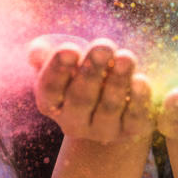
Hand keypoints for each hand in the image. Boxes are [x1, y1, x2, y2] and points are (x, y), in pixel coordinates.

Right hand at [29, 36, 153, 143]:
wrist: (113, 100)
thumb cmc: (82, 71)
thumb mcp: (64, 60)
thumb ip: (45, 53)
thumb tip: (36, 51)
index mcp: (51, 104)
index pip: (50, 88)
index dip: (58, 69)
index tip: (69, 49)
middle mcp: (74, 122)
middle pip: (81, 98)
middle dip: (92, 70)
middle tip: (103, 46)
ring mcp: (103, 130)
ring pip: (109, 107)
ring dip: (117, 80)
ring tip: (126, 57)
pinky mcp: (130, 131)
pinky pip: (134, 118)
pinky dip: (138, 100)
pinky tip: (141, 80)